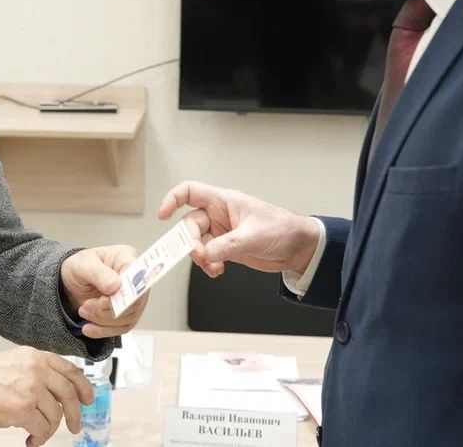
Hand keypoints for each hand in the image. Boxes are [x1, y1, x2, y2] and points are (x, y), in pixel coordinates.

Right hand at [0, 347, 92, 446]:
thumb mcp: (15, 362)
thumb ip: (37, 371)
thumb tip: (56, 394)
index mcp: (37, 356)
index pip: (70, 369)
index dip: (83, 386)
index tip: (88, 399)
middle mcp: (38, 369)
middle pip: (68, 393)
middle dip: (75, 413)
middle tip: (76, 426)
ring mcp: (31, 388)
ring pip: (55, 415)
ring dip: (49, 430)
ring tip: (38, 435)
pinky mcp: (23, 408)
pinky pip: (41, 428)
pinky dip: (39, 438)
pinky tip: (30, 441)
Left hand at [60, 245, 147, 336]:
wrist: (71, 280)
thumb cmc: (80, 266)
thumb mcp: (83, 265)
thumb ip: (99, 273)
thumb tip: (116, 285)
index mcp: (127, 259)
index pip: (138, 277)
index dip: (126, 293)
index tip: (104, 300)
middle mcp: (135, 279)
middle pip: (134, 303)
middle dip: (107, 309)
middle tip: (87, 305)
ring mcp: (132, 298)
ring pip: (127, 318)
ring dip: (102, 320)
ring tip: (84, 310)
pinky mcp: (126, 314)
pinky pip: (121, 328)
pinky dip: (103, 331)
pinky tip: (89, 328)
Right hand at [158, 180, 319, 277]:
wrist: (299, 248)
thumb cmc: (282, 229)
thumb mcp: (253, 236)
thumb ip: (227, 245)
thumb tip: (205, 254)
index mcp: (224, 201)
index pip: (190, 192)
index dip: (172, 200)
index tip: (163, 216)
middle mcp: (219, 215)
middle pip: (190, 224)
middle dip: (190, 242)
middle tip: (199, 256)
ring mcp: (222, 232)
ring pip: (197, 243)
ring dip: (200, 257)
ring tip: (212, 266)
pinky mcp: (226, 248)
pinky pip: (207, 256)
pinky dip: (208, 265)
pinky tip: (217, 271)